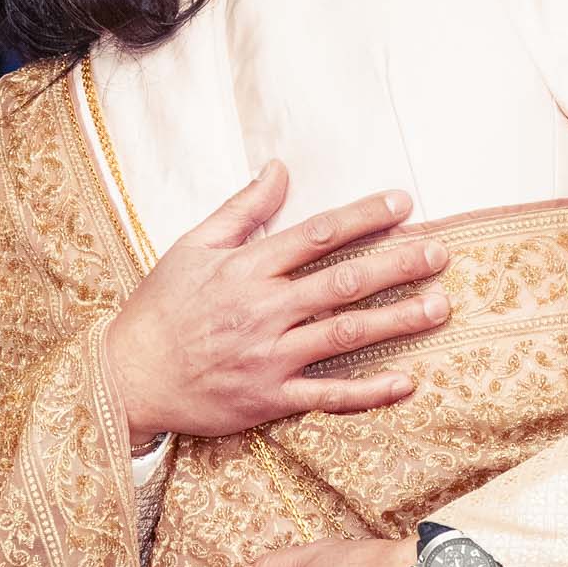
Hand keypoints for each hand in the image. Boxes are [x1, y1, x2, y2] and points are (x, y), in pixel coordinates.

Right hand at [105, 161, 451, 442]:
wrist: (127, 377)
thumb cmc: (160, 307)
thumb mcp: (192, 246)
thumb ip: (241, 208)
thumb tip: (279, 168)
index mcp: (247, 268)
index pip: (318, 233)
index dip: (365, 217)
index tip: (404, 204)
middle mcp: (264, 309)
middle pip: (344, 281)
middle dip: (397, 264)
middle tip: (440, 252)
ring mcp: (269, 357)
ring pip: (345, 334)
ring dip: (397, 320)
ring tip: (439, 307)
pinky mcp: (269, 399)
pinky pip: (327, 395)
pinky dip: (368, 391)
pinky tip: (406, 381)